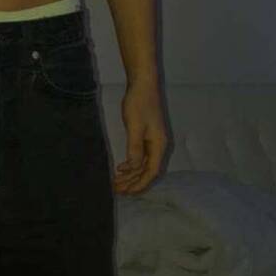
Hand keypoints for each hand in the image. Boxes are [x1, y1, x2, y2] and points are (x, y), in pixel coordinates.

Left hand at [113, 81, 168, 195]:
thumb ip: (134, 148)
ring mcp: (153, 140)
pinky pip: (140, 155)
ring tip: (116, 181)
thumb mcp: (134, 126)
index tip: (127, 192)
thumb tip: (133, 168)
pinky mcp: (147, 135)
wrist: (143, 83)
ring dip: (131, 174)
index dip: (140, 184)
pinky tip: (121, 167)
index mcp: (159, 145)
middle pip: (147, 170)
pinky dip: (131, 164)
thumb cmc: (139, 103)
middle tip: (117, 189)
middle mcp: (159, 145)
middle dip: (133, 182)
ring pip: (143, 163)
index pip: (152, 172)